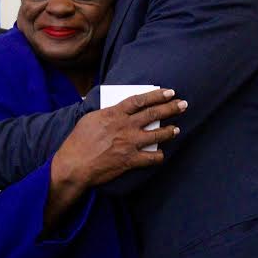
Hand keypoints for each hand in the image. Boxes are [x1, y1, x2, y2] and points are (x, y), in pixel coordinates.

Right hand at [51, 88, 185, 190]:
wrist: (74, 165)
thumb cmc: (77, 142)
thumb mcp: (89, 119)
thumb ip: (105, 112)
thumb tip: (115, 109)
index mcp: (114, 114)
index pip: (140, 100)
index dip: (157, 95)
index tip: (169, 92)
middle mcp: (125, 126)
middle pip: (153, 114)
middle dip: (171, 108)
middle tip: (183, 104)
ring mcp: (129, 143)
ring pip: (157, 134)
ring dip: (169, 131)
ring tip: (176, 129)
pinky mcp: (130, 160)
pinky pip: (151, 158)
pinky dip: (159, 156)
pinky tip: (161, 154)